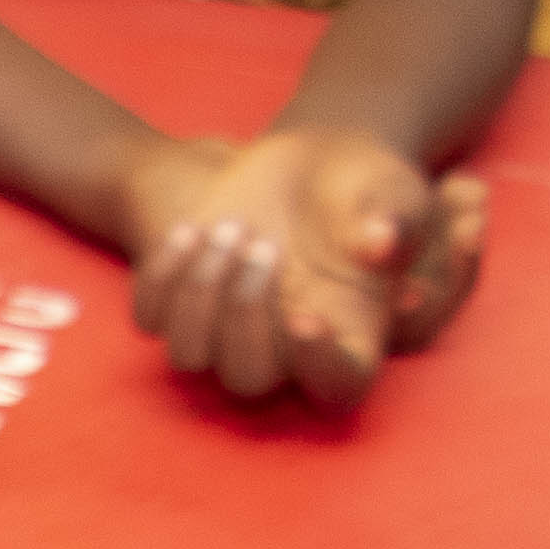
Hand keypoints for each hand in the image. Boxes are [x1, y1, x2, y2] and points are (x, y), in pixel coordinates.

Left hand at [124, 130, 485, 407]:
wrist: (312, 164)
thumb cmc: (368, 189)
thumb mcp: (395, 196)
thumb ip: (399, 222)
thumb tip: (383, 243)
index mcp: (349, 337)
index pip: (337, 384)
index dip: (318, 365)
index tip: (305, 318)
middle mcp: (284, 349)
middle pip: (248, 378)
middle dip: (245, 314)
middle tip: (268, 246)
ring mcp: (228, 331)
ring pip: (190, 355)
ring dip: (200, 292)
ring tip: (232, 227)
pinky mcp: (188, 303)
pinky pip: (150, 318)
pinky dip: (162, 275)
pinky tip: (191, 228)